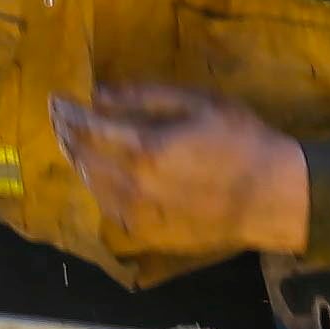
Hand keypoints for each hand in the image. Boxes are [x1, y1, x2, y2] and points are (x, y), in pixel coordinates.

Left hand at [52, 84, 309, 257]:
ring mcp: (137, 214)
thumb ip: (145, 96)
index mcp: (145, 148)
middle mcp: (132, 184)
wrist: (274, 197)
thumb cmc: (242, 141)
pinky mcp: (145, 235)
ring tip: (74, 142)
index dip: (67, 112)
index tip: (55, 99)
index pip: (87, 128)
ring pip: (92, 183)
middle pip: (82, 156)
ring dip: (79, 160)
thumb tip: (100, 93)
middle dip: (66, 134)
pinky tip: (101, 174)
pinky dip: (98, 186)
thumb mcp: (199, 103)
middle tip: (58, 118)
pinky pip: (108, 208)